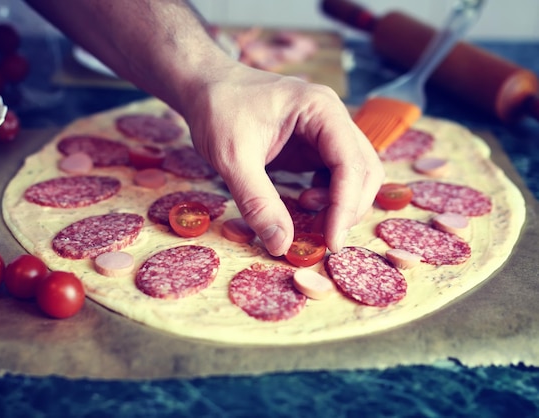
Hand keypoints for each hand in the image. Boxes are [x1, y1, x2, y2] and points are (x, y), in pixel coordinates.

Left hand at [182, 63, 384, 255]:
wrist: (204, 86)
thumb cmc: (217, 109)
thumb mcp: (232, 157)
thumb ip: (257, 202)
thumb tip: (281, 245)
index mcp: (320, 109)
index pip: (351, 163)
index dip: (346, 206)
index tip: (330, 242)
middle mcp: (331, 118)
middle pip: (365, 170)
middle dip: (348, 207)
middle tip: (320, 236)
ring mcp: (324, 132)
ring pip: (354, 175)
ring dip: (340, 203)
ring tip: (305, 213)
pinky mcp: (312, 146)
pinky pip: (334, 176)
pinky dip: (327, 197)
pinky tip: (302, 203)